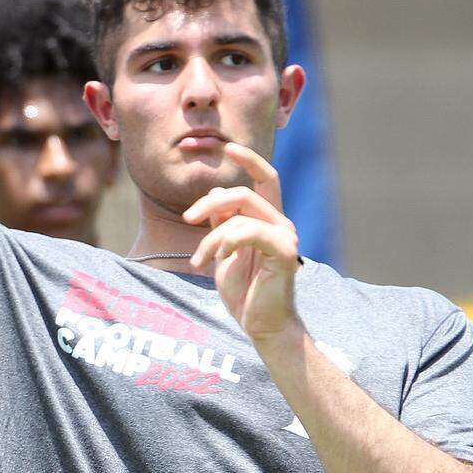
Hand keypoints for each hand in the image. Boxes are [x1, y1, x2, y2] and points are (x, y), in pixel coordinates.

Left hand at [183, 142, 301, 344]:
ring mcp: (285, 236)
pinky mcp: (285, 251)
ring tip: (201, 260)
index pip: (265, 177)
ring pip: (240, 212)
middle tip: (187, 219)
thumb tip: (213, 196)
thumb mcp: (224, 252)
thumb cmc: (244, 292)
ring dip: (211, 236)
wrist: (262, 326)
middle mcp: (280, 223)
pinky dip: (225, 241)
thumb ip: (221, 224)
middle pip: (244, 191)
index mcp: (268, 220)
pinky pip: (248, 231)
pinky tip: (218, 259)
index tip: (227, 147)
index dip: (248, 159)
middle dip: (210, 202)